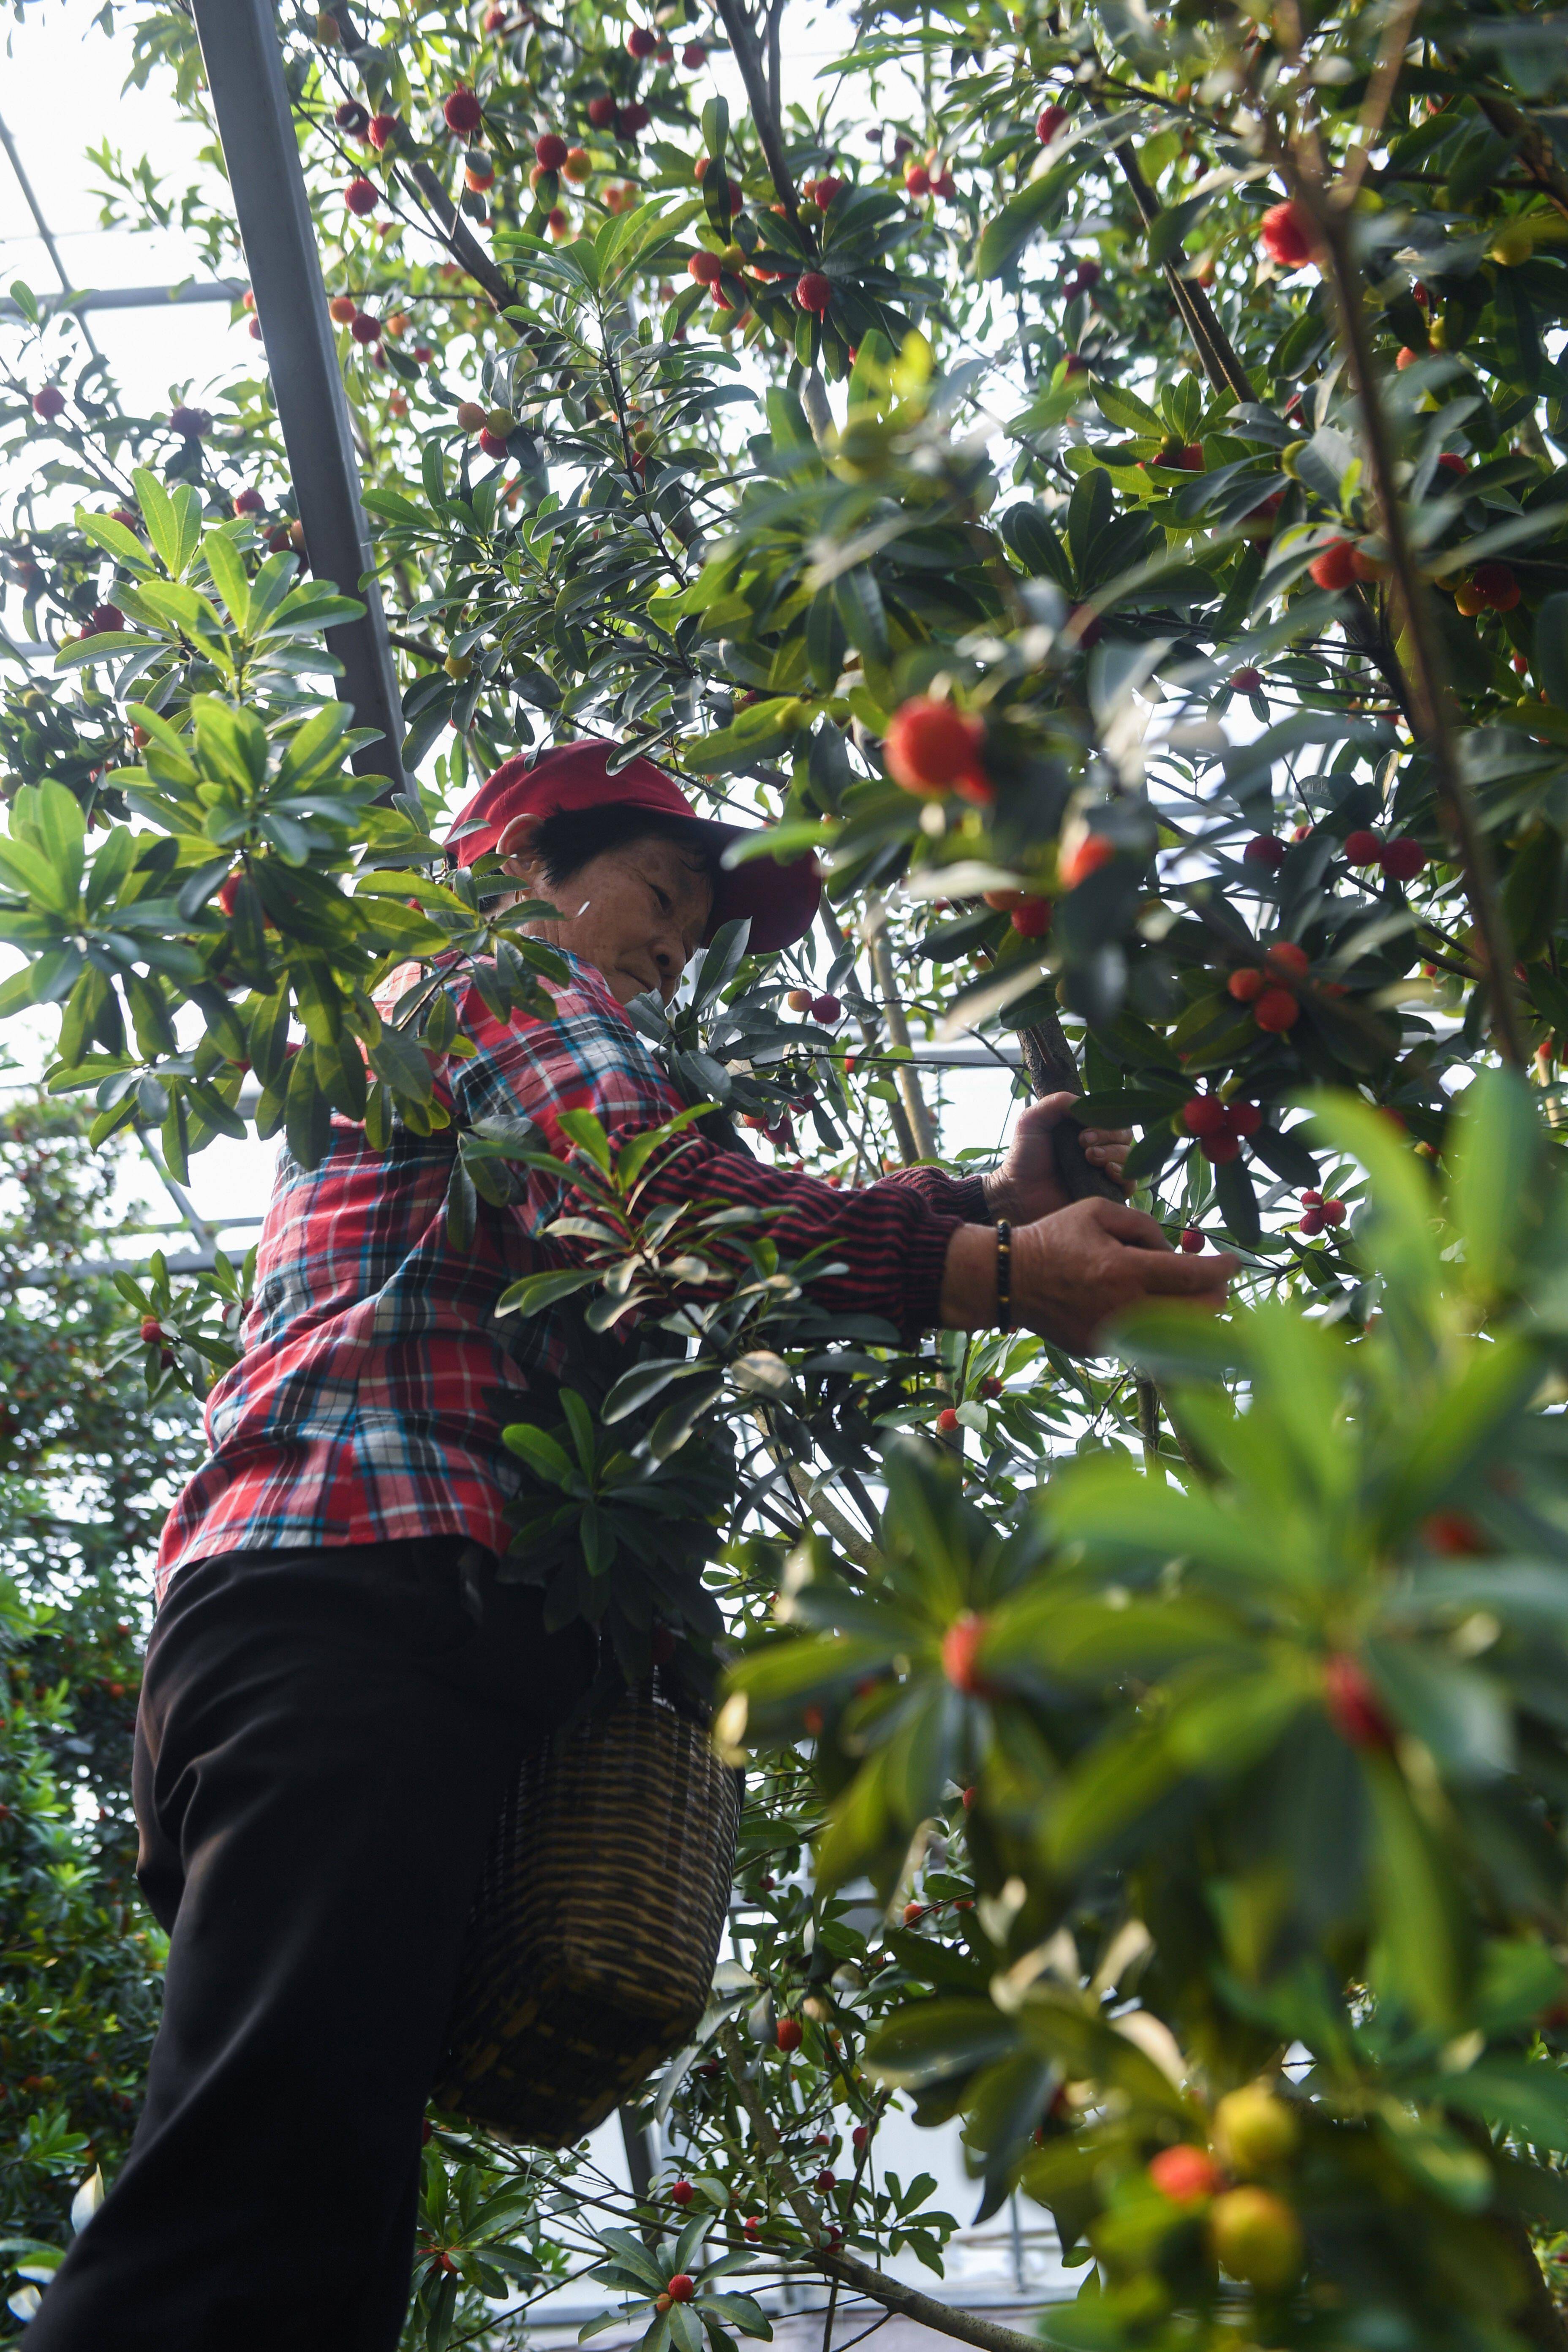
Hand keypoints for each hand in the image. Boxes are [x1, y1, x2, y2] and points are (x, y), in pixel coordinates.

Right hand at [939, 1199, 1235, 1354]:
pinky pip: (1143, 1338)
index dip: (1223, 1269)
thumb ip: (1143, 1225)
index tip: (1234, 1261)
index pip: (1194, 1276)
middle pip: (1196, 1313)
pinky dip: (1153, 1322)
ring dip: (1189, 1313)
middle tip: (1214, 1279)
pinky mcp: (1102, 1349)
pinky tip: (1141, 1304)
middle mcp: (1124, 1308)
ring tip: (1185, 1292)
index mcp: (1125, 1270)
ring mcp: (1114, 1335)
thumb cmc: (1054, 1237)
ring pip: (1175, 1333)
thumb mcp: (1098, 1211)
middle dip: (1214, 1295)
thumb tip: (1173, 1250)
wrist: (1009, 1279)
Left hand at [982, 1092, 1132, 1222]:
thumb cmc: (1024, 1157)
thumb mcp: (1033, 1119)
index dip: (1104, 1119)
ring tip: (1089, 1158)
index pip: (1112, 1116)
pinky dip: (1124, 1174)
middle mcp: (1100, 1147)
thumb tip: (1085, 1102)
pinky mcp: (1107, 1193)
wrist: (1018, 1193)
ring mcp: (1104, 1171)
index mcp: (1085, 1128)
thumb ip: (1057, 1102)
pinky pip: (1131, 1182)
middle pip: (1125, 1135)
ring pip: (1129, 1156)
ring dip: (1114, 1153)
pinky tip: (1108, 1172)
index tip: (1082, 1129)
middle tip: (1082, 1143)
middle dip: (1108, 1135)